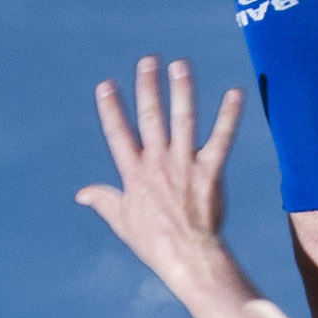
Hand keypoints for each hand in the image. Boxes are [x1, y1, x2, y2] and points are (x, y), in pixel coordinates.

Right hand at [74, 57, 247, 290]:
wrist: (187, 257)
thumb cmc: (154, 242)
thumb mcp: (121, 221)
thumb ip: (103, 200)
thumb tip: (81, 194)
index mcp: (134, 174)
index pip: (118, 134)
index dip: (111, 108)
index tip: (107, 85)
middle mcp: (158, 164)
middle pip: (151, 118)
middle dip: (148, 87)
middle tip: (149, 61)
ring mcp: (184, 165)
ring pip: (182, 120)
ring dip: (182, 90)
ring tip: (181, 65)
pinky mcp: (210, 172)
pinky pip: (221, 139)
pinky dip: (229, 116)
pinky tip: (235, 93)